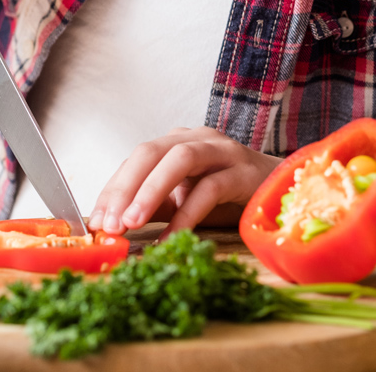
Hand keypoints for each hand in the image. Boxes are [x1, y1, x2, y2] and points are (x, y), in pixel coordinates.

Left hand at [87, 127, 282, 237]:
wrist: (279, 191)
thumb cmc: (227, 196)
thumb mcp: (183, 199)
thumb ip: (153, 206)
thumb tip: (112, 225)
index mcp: (176, 141)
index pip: (135, 160)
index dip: (112, 190)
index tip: (96, 222)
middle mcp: (197, 138)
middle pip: (151, 152)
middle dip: (125, 187)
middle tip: (111, 224)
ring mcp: (222, 151)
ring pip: (179, 160)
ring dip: (151, 191)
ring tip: (133, 223)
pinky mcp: (243, 172)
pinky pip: (210, 189)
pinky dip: (187, 215)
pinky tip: (172, 238)